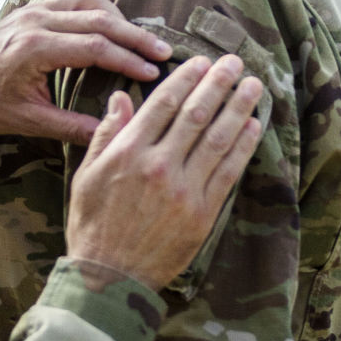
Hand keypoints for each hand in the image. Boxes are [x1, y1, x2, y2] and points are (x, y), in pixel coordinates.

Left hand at [0, 0, 172, 143]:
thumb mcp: (25, 121)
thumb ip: (71, 126)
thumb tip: (111, 133)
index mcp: (34, 49)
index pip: (94, 47)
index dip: (128, 58)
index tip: (154, 71)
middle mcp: (37, 21)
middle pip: (100, 20)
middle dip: (136, 36)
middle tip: (165, 52)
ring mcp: (36, 9)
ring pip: (91, 1)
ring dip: (121, 20)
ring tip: (143, 42)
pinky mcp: (35, 7)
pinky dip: (101, 9)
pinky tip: (116, 27)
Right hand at [66, 55, 264, 290]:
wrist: (110, 278)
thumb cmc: (93, 226)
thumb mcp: (86, 176)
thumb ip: (106, 135)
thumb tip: (121, 97)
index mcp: (127, 153)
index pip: (163, 104)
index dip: (186, 78)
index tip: (202, 61)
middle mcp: (158, 166)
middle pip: (195, 114)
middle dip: (217, 83)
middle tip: (234, 62)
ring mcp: (183, 190)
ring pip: (218, 138)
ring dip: (238, 107)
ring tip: (253, 85)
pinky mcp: (202, 212)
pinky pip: (228, 172)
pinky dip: (243, 146)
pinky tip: (254, 125)